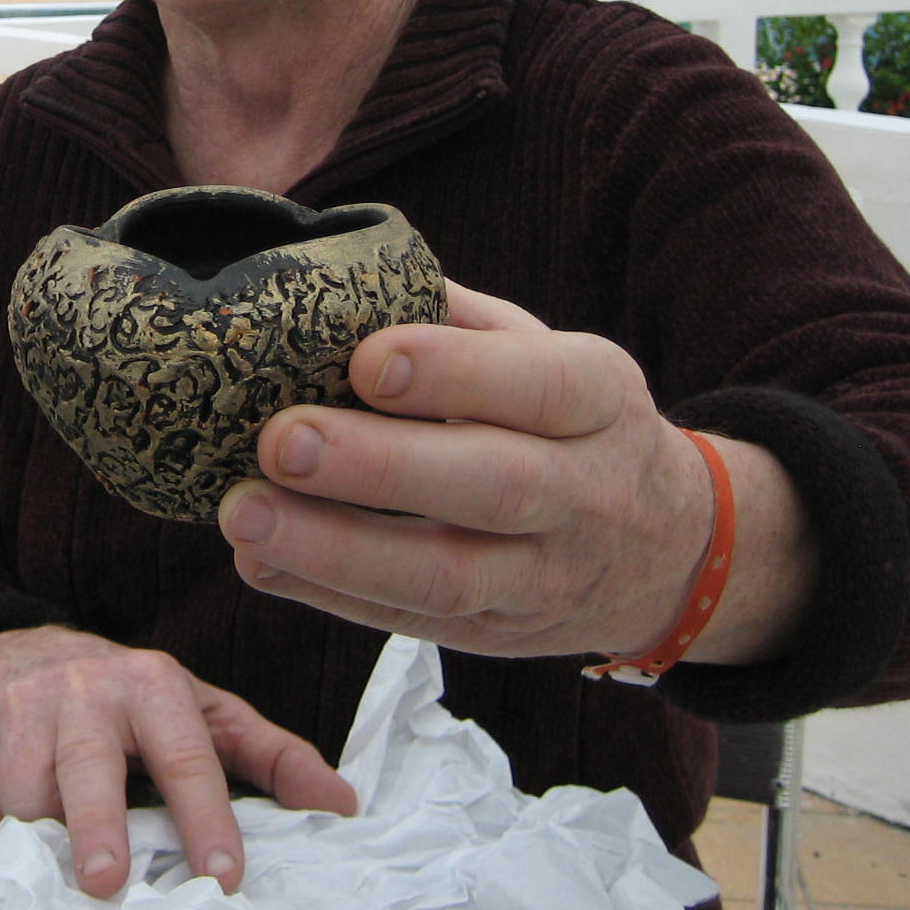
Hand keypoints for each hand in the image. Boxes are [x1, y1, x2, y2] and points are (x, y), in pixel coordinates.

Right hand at [0, 625, 355, 897]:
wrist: (30, 651)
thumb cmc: (134, 702)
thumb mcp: (207, 714)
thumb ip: (274, 759)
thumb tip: (342, 805)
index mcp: (155, 684)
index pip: (186, 757)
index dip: (207, 819)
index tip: (223, 878)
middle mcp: (87, 687)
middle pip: (89, 769)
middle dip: (98, 829)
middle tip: (109, 886)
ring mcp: (24, 702)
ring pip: (25, 791)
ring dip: (43, 841)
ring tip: (62, 868)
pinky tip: (20, 836)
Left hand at [216, 282, 814, 665]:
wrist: (665, 549)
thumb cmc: (568, 422)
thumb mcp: (546, 352)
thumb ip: (455, 318)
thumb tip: (339, 274)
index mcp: (598, 399)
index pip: (538, 385)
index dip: (454, 374)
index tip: (366, 360)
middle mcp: (585, 493)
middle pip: (492, 486)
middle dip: (379, 468)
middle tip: (281, 439)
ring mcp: (544, 578)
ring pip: (446, 575)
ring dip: (335, 548)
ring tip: (244, 512)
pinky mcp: (497, 635)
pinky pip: (409, 621)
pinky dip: (327, 594)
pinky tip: (259, 559)